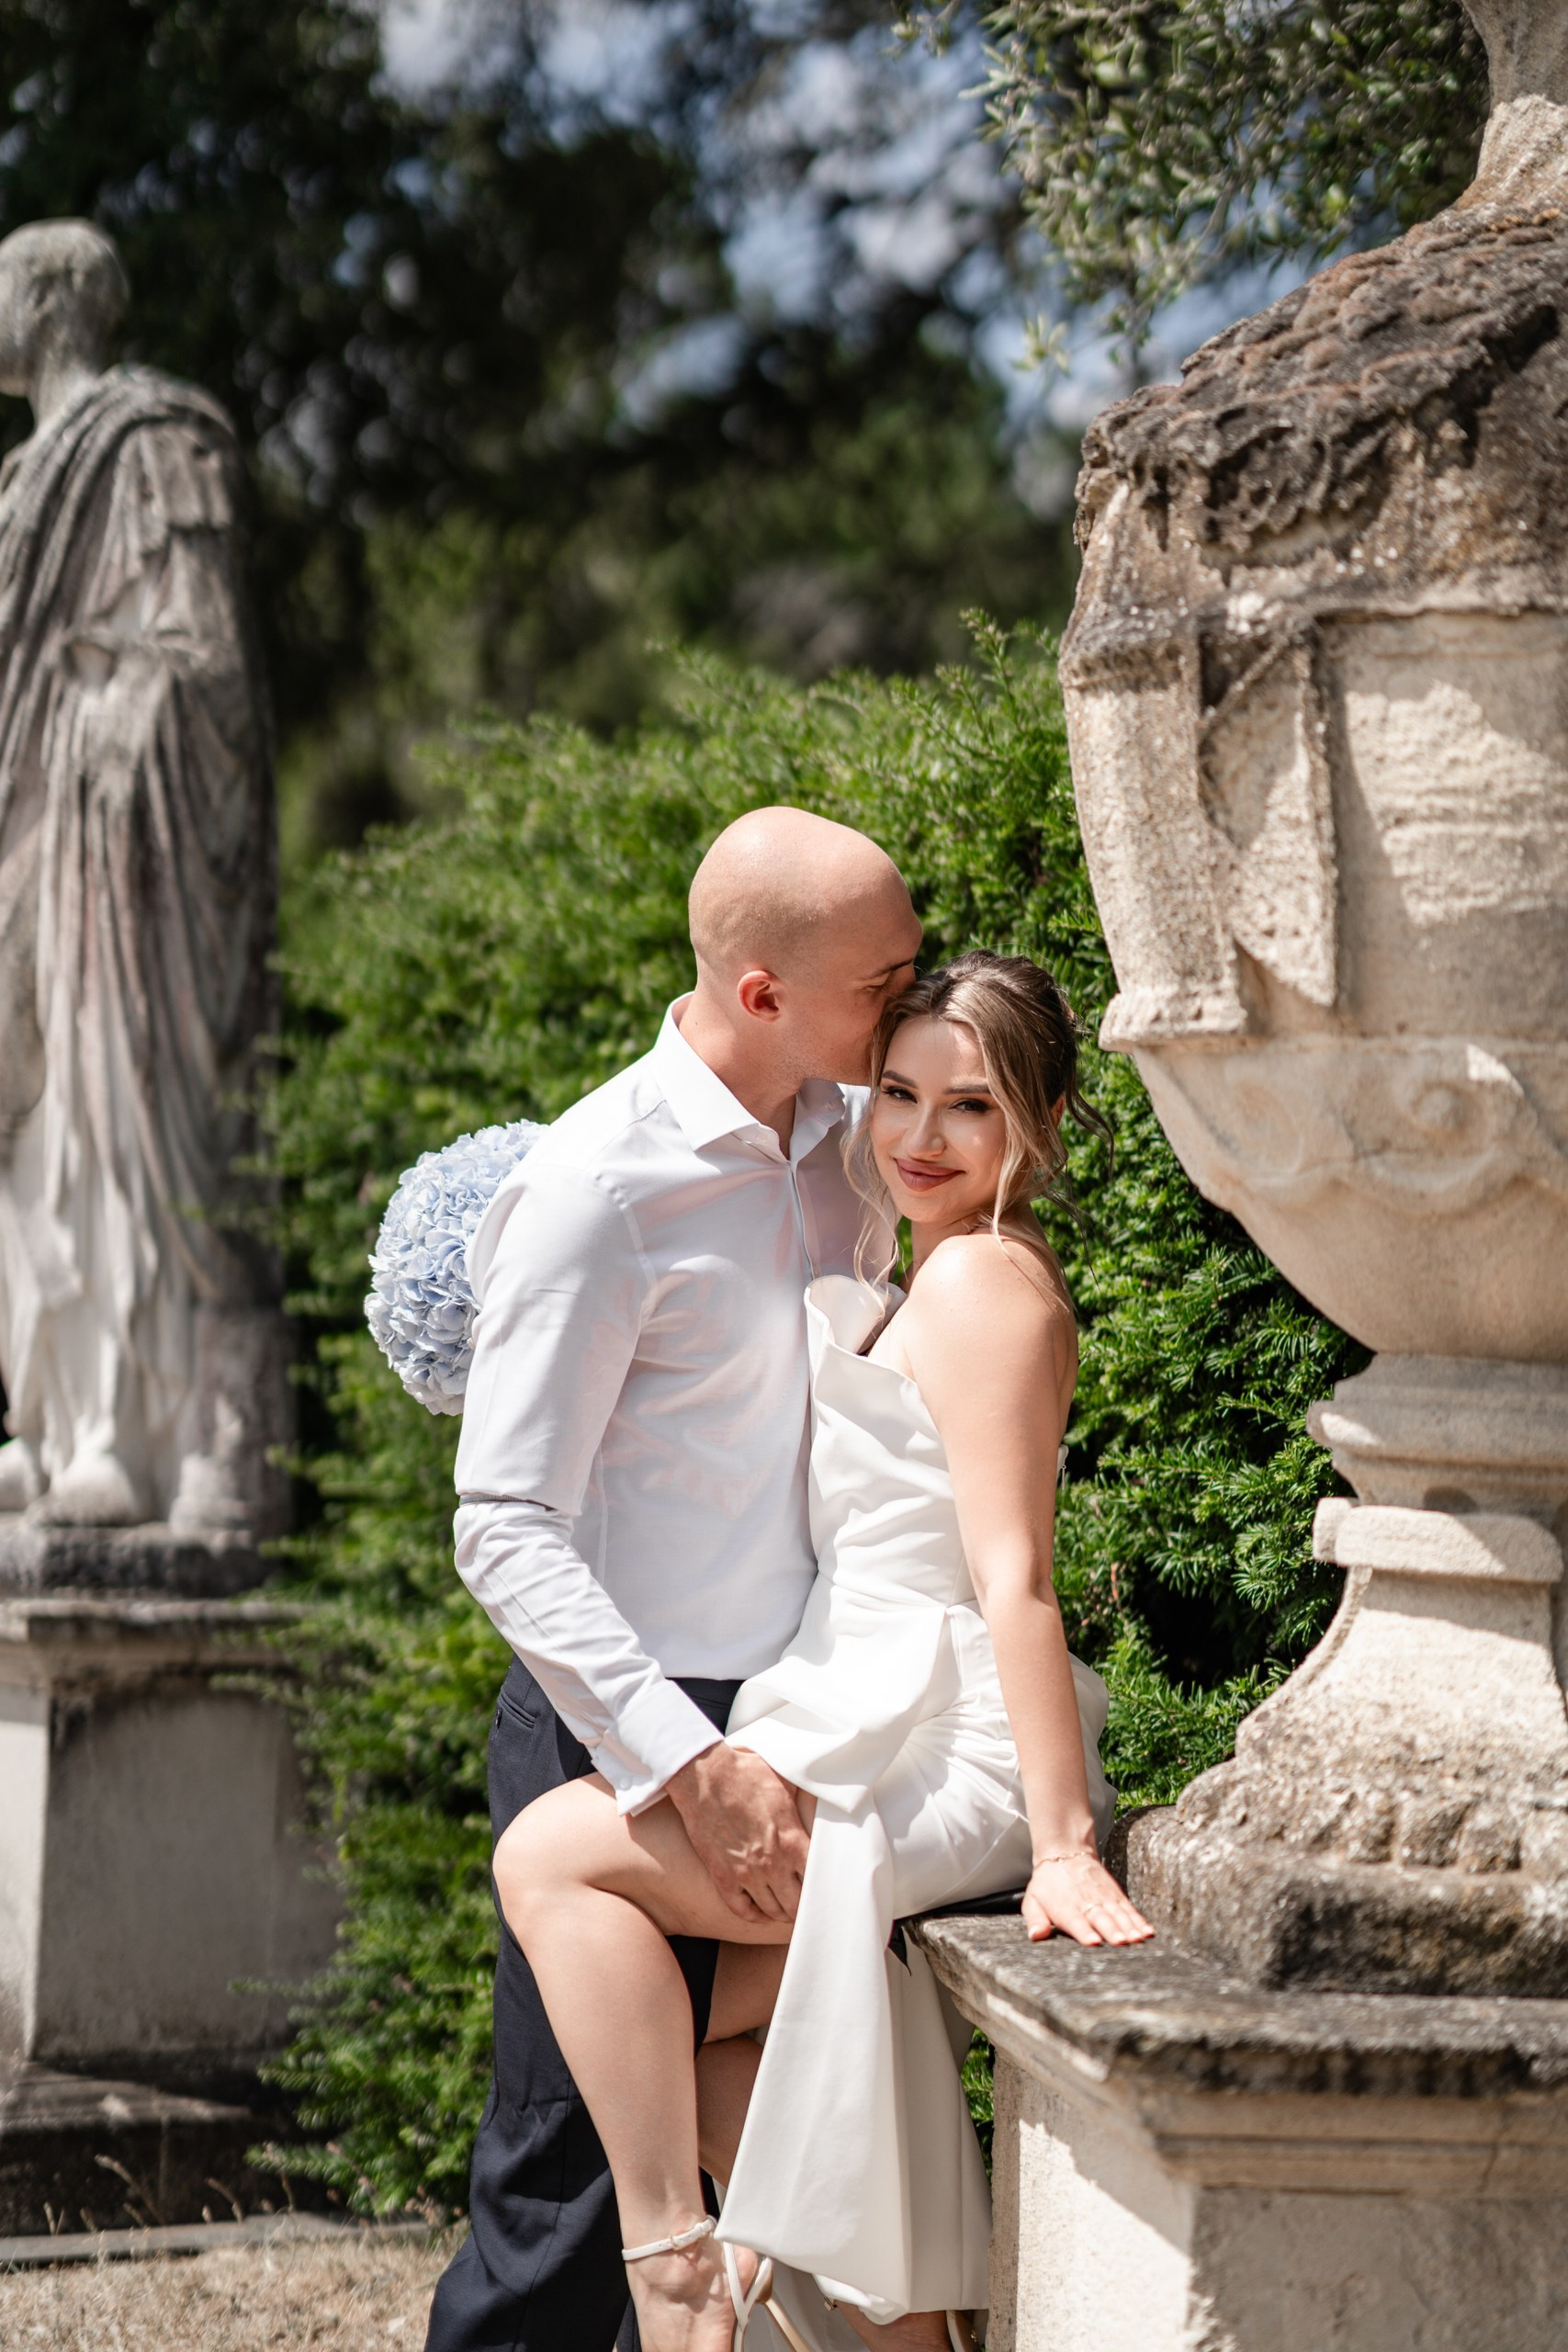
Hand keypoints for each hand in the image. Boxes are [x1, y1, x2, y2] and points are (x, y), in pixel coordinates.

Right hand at [666, 1743, 809, 1924]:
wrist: (705, 1776)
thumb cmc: (747, 1773)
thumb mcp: (786, 1782)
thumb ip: (806, 1799)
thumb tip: (826, 1790)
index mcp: (793, 1841)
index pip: (818, 1880)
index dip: (824, 1886)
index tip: (826, 1887)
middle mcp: (773, 1864)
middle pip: (797, 1904)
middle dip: (804, 1906)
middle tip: (808, 1905)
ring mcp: (746, 1873)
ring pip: (772, 1910)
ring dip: (782, 1913)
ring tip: (787, 1910)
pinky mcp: (722, 1876)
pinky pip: (742, 1909)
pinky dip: (754, 1915)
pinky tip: (760, 1911)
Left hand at [1022, 1850, 1153, 1946]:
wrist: (1065, 1852)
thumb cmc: (1048, 1883)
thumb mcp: (1032, 1899)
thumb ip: (1035, 1919)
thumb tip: (1036, 1935)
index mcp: (1065, 1908)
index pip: (1075, 1921)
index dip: (1085, 1932)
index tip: (1094, 1942)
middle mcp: (1087, 1903)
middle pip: (1101, 1918)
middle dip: (1112, 1931)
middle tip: (1122, 1942)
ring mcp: (1104, 1898)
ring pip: (1118, 1914)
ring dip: (1129, 1927)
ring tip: (1138, 1938)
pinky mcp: (1116, 1895)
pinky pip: (1128, 1909)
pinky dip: (1139, 1920)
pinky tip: (1147, 1931)